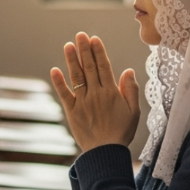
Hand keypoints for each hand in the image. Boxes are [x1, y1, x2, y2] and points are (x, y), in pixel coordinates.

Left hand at [50, 32, 139, 152]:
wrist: (105, 154)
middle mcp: (95, 94)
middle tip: (80, 35)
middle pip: (89, 67)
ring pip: (76, 77)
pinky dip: (59, 82)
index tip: (94, 38)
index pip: (103, 66)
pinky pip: (64, 94)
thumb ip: (130, 90)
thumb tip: (128, 70)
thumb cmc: (121, 133)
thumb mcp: (134, 112)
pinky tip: (55, 70)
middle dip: (84, 49)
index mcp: (111, 92)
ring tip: (68, 45)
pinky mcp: (72, 112)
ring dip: (71, 60)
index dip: (98, 51)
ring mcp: (82, 102)